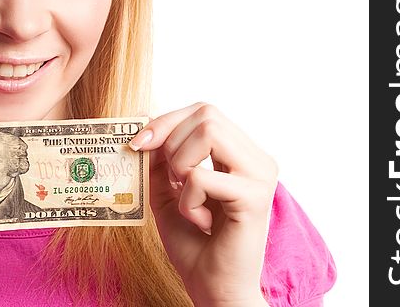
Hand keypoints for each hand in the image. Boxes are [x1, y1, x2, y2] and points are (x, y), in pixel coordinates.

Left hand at [130, 102, 277, 306]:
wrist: (214, 290)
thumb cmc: (195, 245)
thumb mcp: (165, 191)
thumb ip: (158, 158)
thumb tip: (142, 122)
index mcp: (241, 154)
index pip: (204, 111)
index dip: (167, 120)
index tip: (138, 144)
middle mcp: (257, 159)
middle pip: (207, 113)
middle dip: (172, 141)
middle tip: (171, 180)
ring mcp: (261, 176)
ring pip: (209, 132)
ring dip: (181, 165)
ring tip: (188, 198)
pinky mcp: (254, 198)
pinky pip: (201, 177)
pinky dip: (188, 199)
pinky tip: (200, 221)